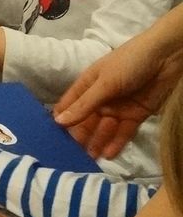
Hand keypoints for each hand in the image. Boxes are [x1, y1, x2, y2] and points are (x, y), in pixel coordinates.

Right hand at [54, 21, 182, 158]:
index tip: (51, 140)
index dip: (61, 121)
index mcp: (88, 86)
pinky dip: (116, 143)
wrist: (166, 57)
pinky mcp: (136, 115)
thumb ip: (84, 105)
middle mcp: (101, 99)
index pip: (69, 107)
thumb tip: (59, 122)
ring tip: (90, 160)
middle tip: (71, 157)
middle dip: (79, 137)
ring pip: (104, 129)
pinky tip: (108, 155)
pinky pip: (124, 132)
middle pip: (86, 122)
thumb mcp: (104, 83)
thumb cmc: (129, 63)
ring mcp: (118, 108)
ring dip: (97, 143)